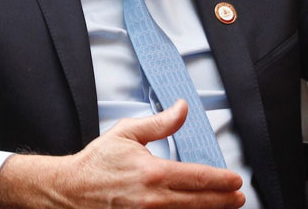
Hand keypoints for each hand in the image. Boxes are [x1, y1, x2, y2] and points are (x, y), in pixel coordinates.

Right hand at [0, 99, 244, 207]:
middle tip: (238, 198)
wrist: (69, 190)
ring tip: (224, 208)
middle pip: (199, 202)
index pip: (198, 178)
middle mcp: (153, 200)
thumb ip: (160, 123)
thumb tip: (183, 108)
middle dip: (223, 201)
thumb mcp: (127, 134)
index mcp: (153, 173)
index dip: (221, 181)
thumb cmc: (97, 163)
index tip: (236, 181)